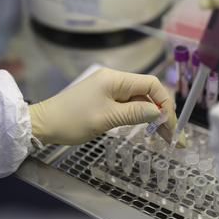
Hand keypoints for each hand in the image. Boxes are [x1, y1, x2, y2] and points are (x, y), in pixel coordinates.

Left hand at [29, 68, 176, 145]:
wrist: (43, 124)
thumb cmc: (72, 120)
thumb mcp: (106, 118)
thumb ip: (135, 114)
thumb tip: (159, 112)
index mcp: (115, 79)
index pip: (151, 85)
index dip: (165, 103)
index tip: (170, 124)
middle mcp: (115, 81)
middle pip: (148, 94)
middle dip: (163, 114)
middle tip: (175, 137)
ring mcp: (110, 91)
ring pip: (140, 103)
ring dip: (154, 119)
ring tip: (166, 138)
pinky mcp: (105, 101)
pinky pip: (129, 107)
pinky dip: (140, 119)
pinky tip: (150, 131)